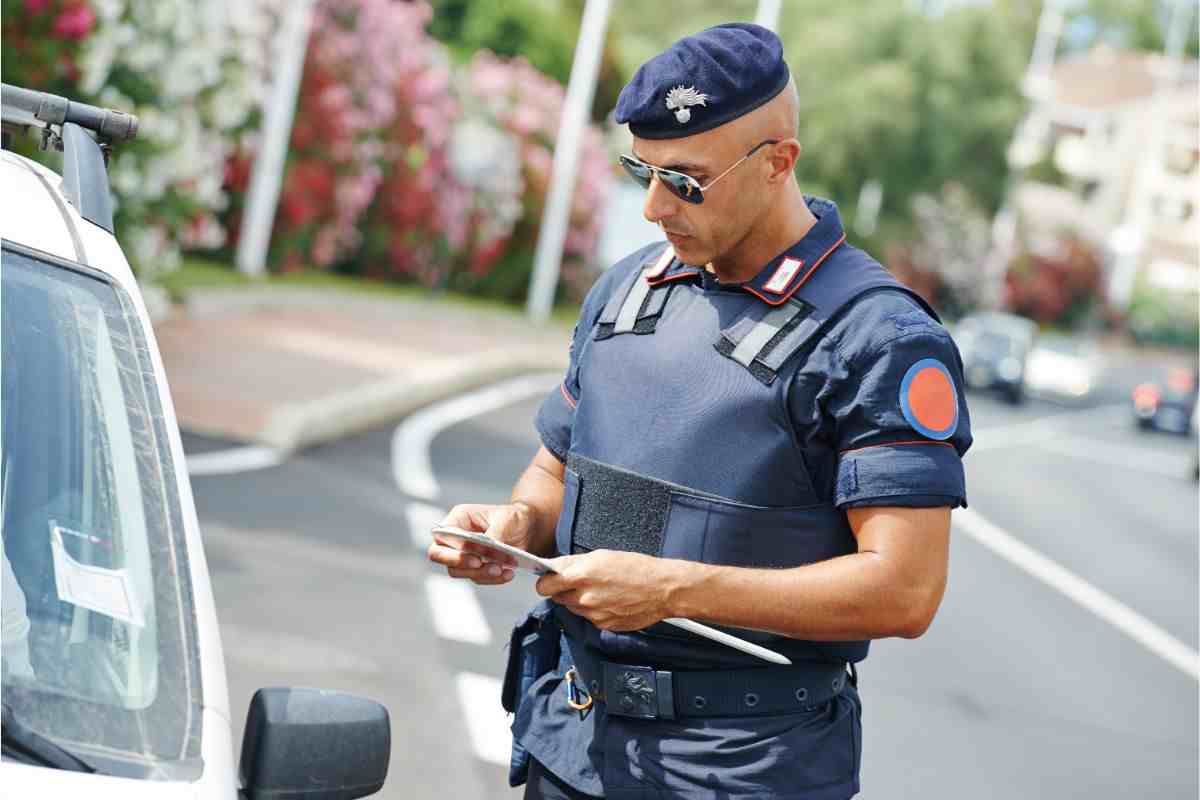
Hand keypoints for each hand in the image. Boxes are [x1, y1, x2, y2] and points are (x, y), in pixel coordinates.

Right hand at [426, 503, 532, 585]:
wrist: (528, 529)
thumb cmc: (513, 517)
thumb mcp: (506, 520)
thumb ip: (494, 535)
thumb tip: (488, 551)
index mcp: (458, 519)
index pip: (440, 538)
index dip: (451, 552)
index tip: (475, 559)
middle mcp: (456, 537)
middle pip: (443, 558)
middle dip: (464, 565)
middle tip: (485, 566)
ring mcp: (465, 554)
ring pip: (461, 571)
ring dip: (481, 573)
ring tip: (502, 570)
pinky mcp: (476, 567)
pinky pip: (478, 577)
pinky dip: (493, 579)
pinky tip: (508, 573)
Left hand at [535, 550, 677, 631]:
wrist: (663, 590)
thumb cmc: (639, 569)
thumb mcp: (603, 555)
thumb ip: (575, 564)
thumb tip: (557, 568)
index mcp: (582, 575)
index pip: (545, 585)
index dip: (545, 581)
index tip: (548, 579)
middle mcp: (585, 597)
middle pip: (557, 598)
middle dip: (563, 590)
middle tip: (579, 582)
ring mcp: (594, 614)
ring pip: (573, 608)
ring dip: (578, 600)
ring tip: (599, 590)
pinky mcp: (603, 625)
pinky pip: (589, 618)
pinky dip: (594, 611)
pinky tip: (608, 600)